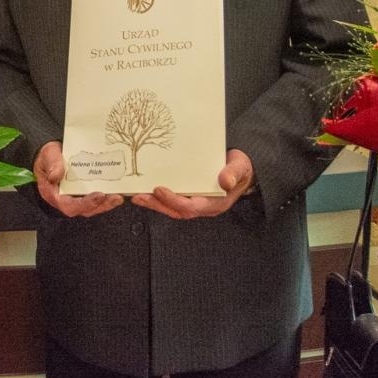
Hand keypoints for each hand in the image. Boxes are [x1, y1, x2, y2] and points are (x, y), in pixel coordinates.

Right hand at [33, 141, 122, 217]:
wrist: (51, 154)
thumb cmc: (48, 157)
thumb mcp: (48, 155)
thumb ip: (52, 164)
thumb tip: (56, 176)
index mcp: (54, 194)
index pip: (68, 205)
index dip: (84, 204)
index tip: (98, 196)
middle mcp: (66, 199)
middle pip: (84, 210)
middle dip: (101, 205)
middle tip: (115, 197)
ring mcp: (76, 197)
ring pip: (92, 206)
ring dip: (106, 203)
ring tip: (118, 197)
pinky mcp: (84, 192)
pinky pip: (96, 198)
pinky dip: (106, 197)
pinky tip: (116, 191)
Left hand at [133, 148, 253, 218]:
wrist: (241, 170)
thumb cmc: (240, 168)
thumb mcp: (240, 167)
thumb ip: (233, 173)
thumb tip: (226, 181)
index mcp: (215, 204)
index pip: (191, 207)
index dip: (174, 200)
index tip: (159, 190)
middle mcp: (203, 207)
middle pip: (176, 210)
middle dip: (157, 205)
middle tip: (138, 196)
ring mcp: (196, 203)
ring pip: (171, 208)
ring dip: (154, 203)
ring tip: (136, 195)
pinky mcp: (189, 197)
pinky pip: (172, 201)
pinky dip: (158, 198)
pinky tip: (145, 191)